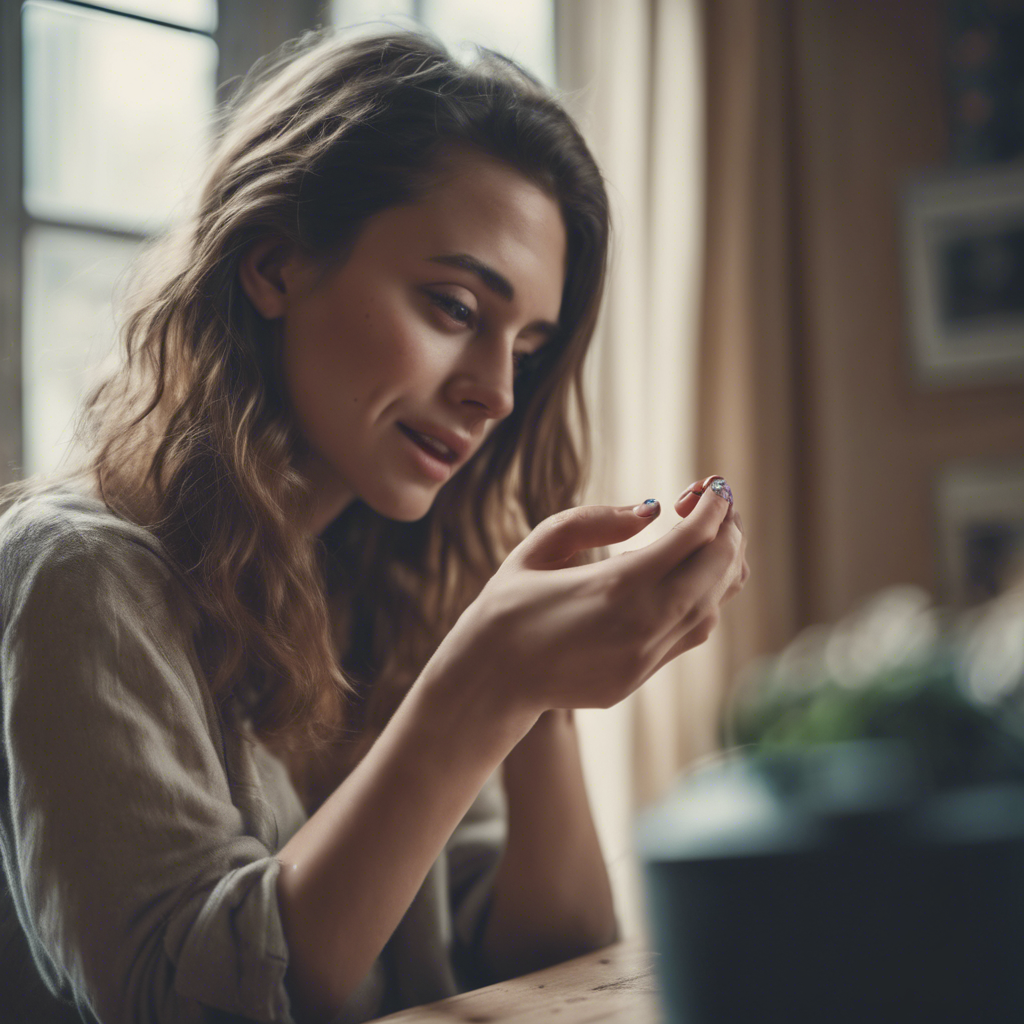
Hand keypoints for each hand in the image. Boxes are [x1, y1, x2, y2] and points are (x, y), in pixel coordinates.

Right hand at [430, 481, 748, 718]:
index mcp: (616, 585)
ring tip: (710, 535)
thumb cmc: (506, 606)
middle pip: (717, 569)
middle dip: (727, 529)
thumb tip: (651, 510)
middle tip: (716, 505)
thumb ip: (595, 520)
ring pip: (714, 606)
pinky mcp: (641, 676)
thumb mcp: (539, 547)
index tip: (712, 485)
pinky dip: (704, 598)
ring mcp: (646, 656)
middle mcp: (642, 623)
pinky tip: (688, 576)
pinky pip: (692, 633)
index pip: (693, 537)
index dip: (712, 505)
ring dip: (722, 565)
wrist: (489, 680)